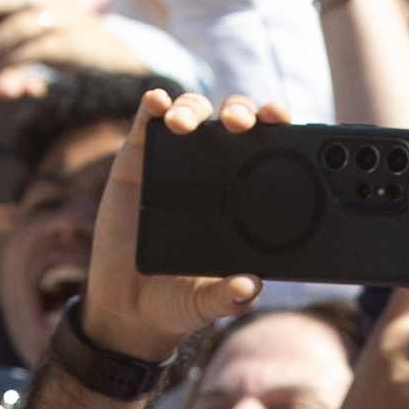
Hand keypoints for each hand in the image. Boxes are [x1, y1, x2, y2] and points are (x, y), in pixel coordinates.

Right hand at [86, 87, 267, 358]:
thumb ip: (228, 297)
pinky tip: (157, 102)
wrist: (126, 305)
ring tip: (186, 124)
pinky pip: (147, 124)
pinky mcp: (136, 161)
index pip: (268, 149)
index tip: (282, 118)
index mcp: (242, 195)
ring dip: (193, 108)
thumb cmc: (178, 298)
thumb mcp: (206, 302)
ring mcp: (174, 161)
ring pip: (193, 114)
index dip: (278, 127)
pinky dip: (153, 106)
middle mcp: (212, 169)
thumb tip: (250, 287)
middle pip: (233, 121)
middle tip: (238, 123)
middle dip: (240, 111)